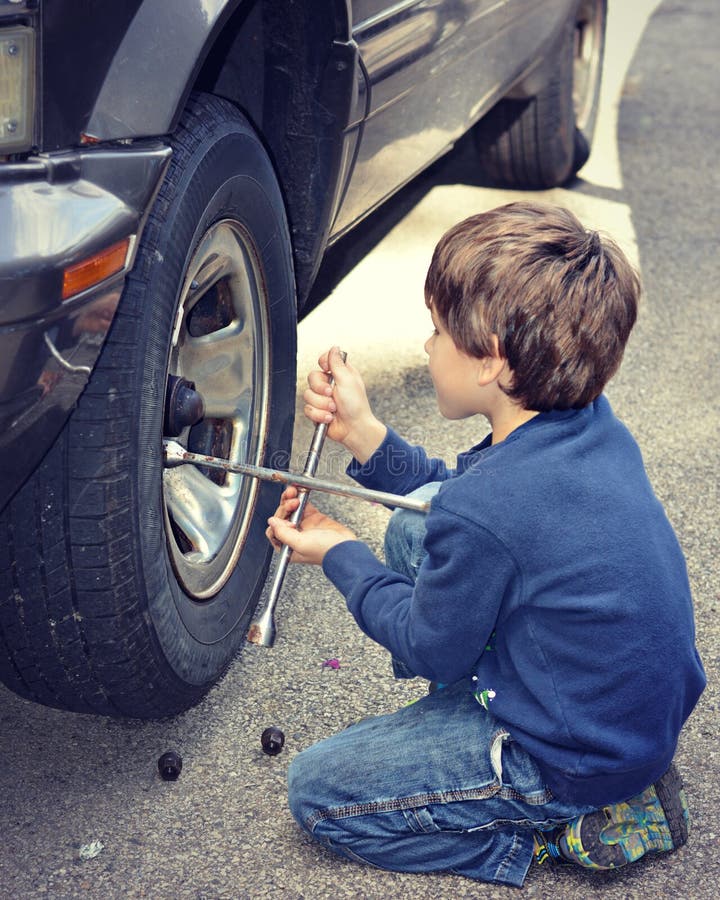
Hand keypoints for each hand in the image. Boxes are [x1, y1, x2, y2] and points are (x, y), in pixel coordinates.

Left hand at [265, 486, 356, 564]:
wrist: (345, 547)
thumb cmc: (325, 551)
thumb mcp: (300, 544)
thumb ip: (283, 534)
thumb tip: (272, 522)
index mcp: (287, 547)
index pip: (274, 531)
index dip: (279, 523)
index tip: (289, 521)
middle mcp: (293, 536)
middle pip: (281, 517)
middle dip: (285, 507)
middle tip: (294, 503)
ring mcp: (303, 526)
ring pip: (290, 509)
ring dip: (290, 499)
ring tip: (294, 492)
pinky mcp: (313, 517)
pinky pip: (303, 504)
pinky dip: (300, 497)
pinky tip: (300, 492)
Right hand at [304, 346, 385, 462]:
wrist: (354, 429)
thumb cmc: (356, 406)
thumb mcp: (348, 380)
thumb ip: (337, 363)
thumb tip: (334, 348)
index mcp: (340, 373)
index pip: (324, 360)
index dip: (323, 363)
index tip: (326, 369)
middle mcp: (330, 384)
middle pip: (312, 377)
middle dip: (320, 388)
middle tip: (332, 394)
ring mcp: (322, 398)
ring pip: (308, 395)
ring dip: (321, 404)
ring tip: (334, 409)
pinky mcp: (317, 411)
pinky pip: (308, 409)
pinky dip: (319, 415)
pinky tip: (329, 417)